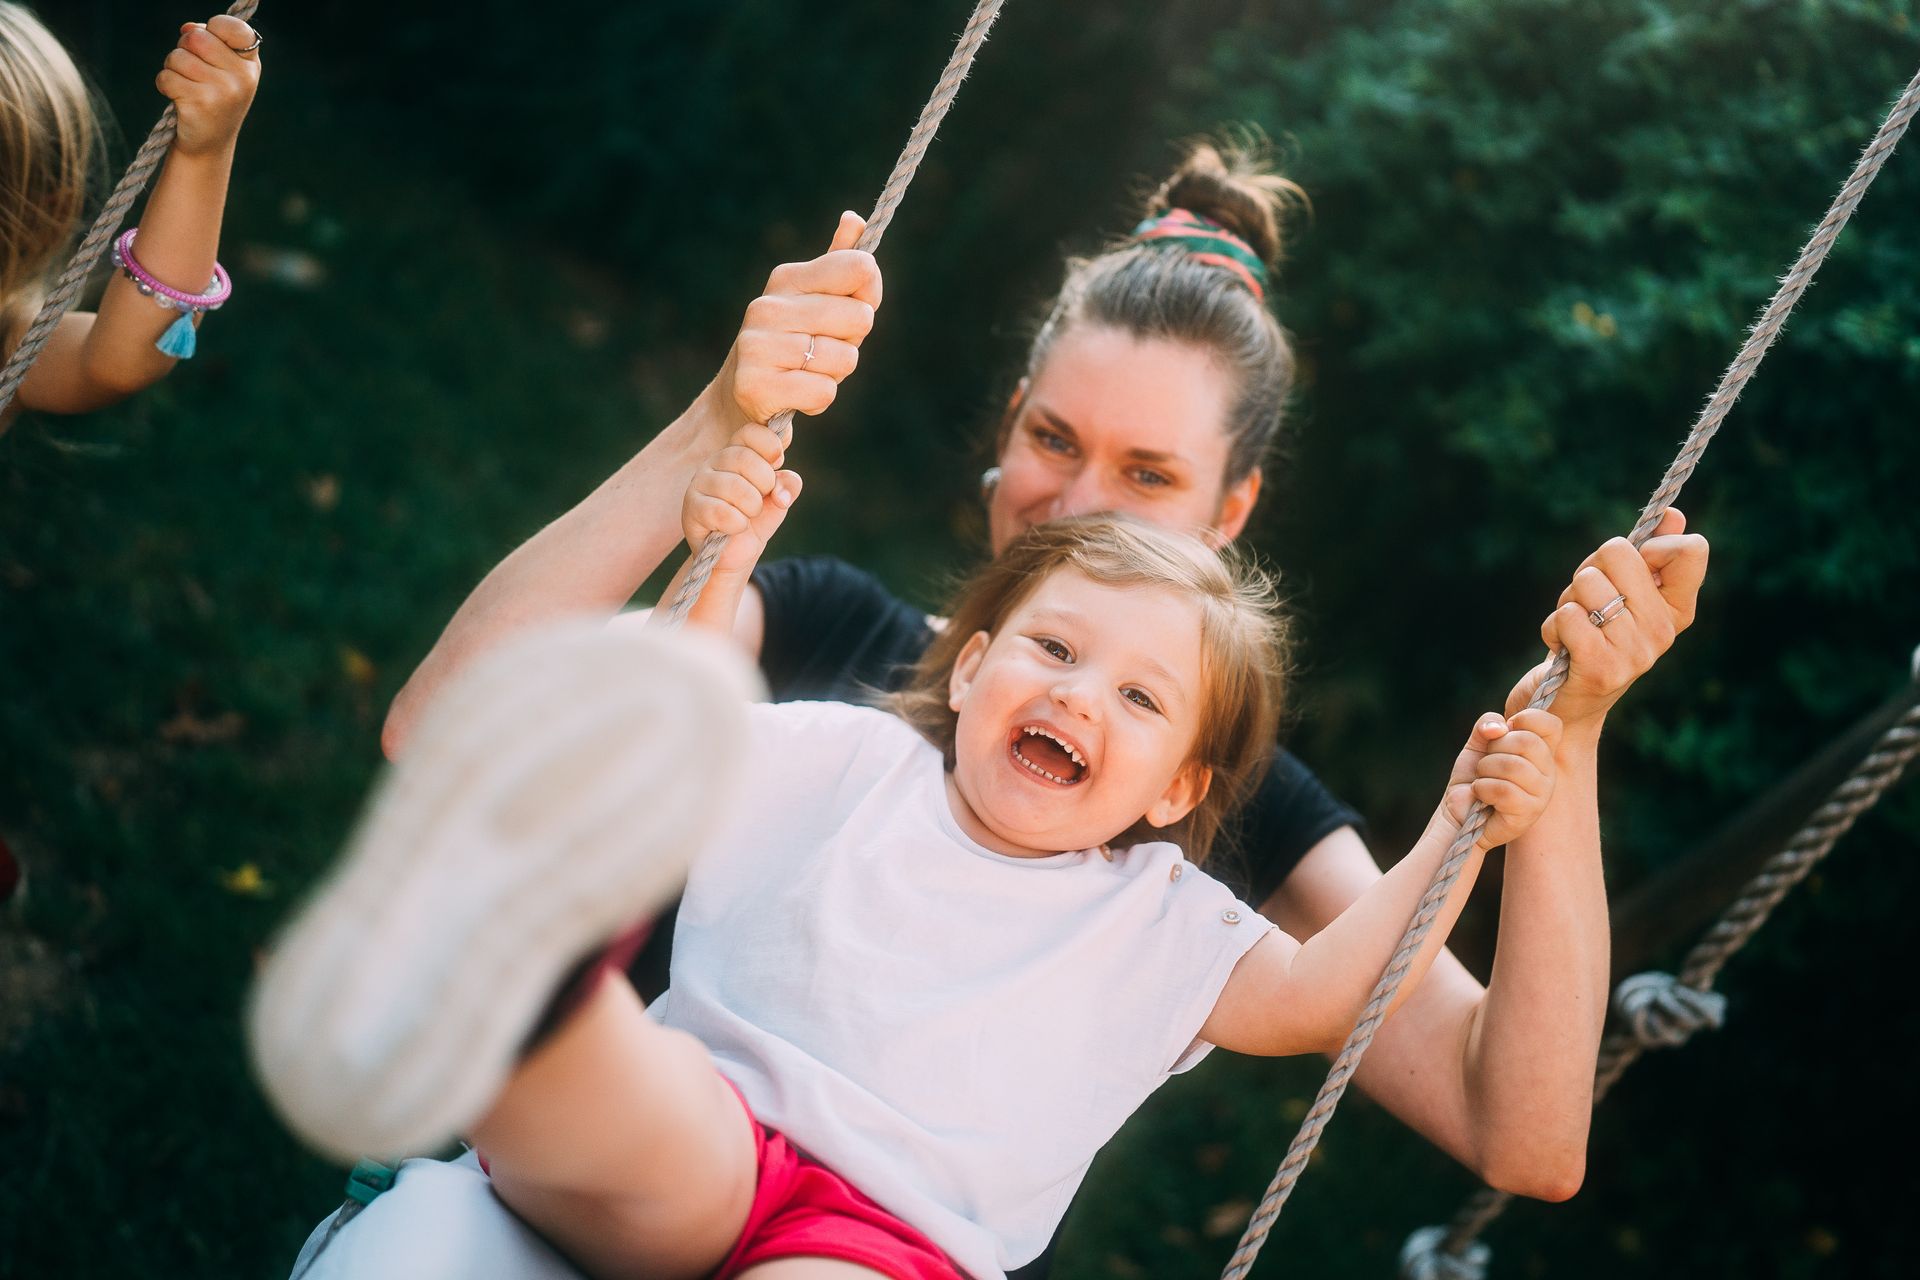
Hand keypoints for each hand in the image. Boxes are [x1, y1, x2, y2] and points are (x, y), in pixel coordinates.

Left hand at [158, 15, 261, 157]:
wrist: (209, 143)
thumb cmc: (212, 98)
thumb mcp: (220, 68)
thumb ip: (209, 41)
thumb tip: (187, 29)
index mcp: (249, 63)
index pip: (234, 27)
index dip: (214, 28)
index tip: (210, 41)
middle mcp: (242, 77)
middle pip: (196, 38)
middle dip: (184, 49)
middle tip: (191, 69)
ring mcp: (224, 91)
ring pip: (178, 57)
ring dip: (172, 69)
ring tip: (186, 87)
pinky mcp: (201, 103)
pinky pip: (167, 77)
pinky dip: (165, 85)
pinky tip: (179, 100)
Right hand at [682, 423, 801, 576]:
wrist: (735, 553)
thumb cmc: (756, 520)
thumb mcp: (779, 499)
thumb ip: (788, 485)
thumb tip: (780, 492)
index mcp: (736, 452)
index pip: (751, 432)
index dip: (771, 448)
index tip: (776, 465)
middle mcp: (715, 462)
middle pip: (746, 459)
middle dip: (764, 484)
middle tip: (760, 500)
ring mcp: (699, 483)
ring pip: (735, 487)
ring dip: (752, 508)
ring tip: (747, 516)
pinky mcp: (692, 508)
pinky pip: (723, 512)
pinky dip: (737, 524)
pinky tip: (734, 527)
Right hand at [711, 212, 881, 429]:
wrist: (742, 397)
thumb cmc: (794, 345)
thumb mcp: (817, 303)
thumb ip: (839, 265)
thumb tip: (854, 218)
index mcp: (787, 279)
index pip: (859, 268)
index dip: (868, 296)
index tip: (852, 309)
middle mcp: (767, 307)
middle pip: (860, 317)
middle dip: (852, 342)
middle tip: (823, 351)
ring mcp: (757, 345)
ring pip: (844, 358)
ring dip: (835, 374)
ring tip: (807, 372)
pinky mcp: (756, 386)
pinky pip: (824, 392)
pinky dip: (819, 400)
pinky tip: (797, 395)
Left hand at [1439, 709, 1561, 850]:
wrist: (1458, 813)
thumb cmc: (1473, 777)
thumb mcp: (1478, 743)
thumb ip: (1488, 723)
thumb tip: (1500, 727)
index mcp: (1541, 752)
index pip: (1551, 725)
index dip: (1525, 719)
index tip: (1504, 732)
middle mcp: (1548, 772)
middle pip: (1527, 741)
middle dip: (1495, 748)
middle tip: (1486, 764)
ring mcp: (1542, 794)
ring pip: (1513, 765)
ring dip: (1485, 770)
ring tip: (1482, 780)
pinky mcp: (1529, 813)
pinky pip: (1504, 790)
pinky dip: (1483, 788)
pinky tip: (1482, 796)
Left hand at [1505, 508, 1709, 728]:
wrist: (1567, 703)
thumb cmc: (1593, 636)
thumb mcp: (1622, 593)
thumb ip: (1648, 554)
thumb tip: (1673, 514)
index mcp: (1678, 608)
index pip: (1691, 549)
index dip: (1648, 545)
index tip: (1626, 569)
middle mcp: (1664, 631)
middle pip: (1620, 552)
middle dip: (1589, 568)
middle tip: (1587, 601)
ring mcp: (1636, 652)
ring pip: (1588, 581)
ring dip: (1568, 599)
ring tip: (1575, 626)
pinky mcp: (1602, 668)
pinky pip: (1569, 615)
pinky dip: (1554, 625)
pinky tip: (1563, 647)